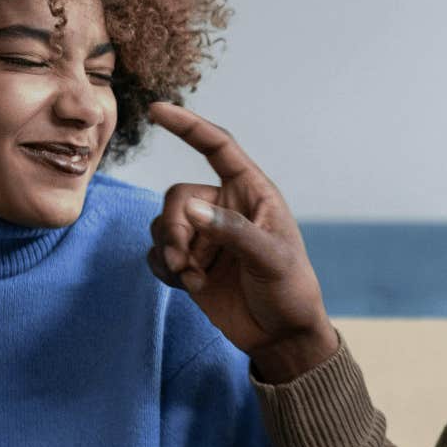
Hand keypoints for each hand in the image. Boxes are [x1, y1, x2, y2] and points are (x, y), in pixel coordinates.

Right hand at [145, 102, 338, 382]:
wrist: (281, 337)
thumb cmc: (289, 291)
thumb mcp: (271, 259)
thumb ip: (232, 231)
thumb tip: (189, 208)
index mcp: (252, 194)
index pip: (217, 148)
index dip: (188, 126)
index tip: (157, 109)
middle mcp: (224, 208)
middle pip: (177, 196)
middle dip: (174, 226)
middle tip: (185, 260)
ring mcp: (206, 236)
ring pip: (163, 224)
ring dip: (169, 250)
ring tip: (190, 276)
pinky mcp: (190, 263)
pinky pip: (158, 252)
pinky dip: (165, 268)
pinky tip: (187, 285)